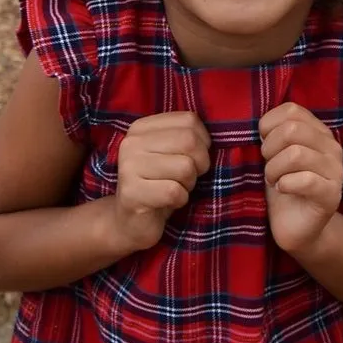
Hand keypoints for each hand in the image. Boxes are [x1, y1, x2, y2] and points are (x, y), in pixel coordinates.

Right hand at [112, 112, 211, 251]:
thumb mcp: (171, 154)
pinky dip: (180, 200)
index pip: (189, 120)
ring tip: (175, 189)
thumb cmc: (158, 185)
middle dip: (199, 163)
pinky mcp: (131, 193)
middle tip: (188, 178)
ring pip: (185, 167)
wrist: (130, 223)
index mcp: (141, 127)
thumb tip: (213, 138)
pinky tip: (168, 202)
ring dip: (188, 184)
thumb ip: (186, 137)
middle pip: (189, 141)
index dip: (203, 141)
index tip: (194, 157)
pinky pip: (175, 191)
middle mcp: (131, 142)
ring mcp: (128, 167)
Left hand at [259, 102, 342, 255]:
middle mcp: (332, 146)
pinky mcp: (332, 195)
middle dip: (269, 148)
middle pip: (292, 130)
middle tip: (267, 166)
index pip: (292, 110)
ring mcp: (336, 170)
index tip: (264, 144)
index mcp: (318, 131)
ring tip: (273, 180)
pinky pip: (305, 180)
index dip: (269, 125)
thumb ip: (274, 134)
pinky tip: (283, 189)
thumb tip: (261, 123)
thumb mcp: (276, 155)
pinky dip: (285, 184)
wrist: (299, 227)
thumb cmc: (284, 185)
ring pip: (296, 154)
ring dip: (274, 169)